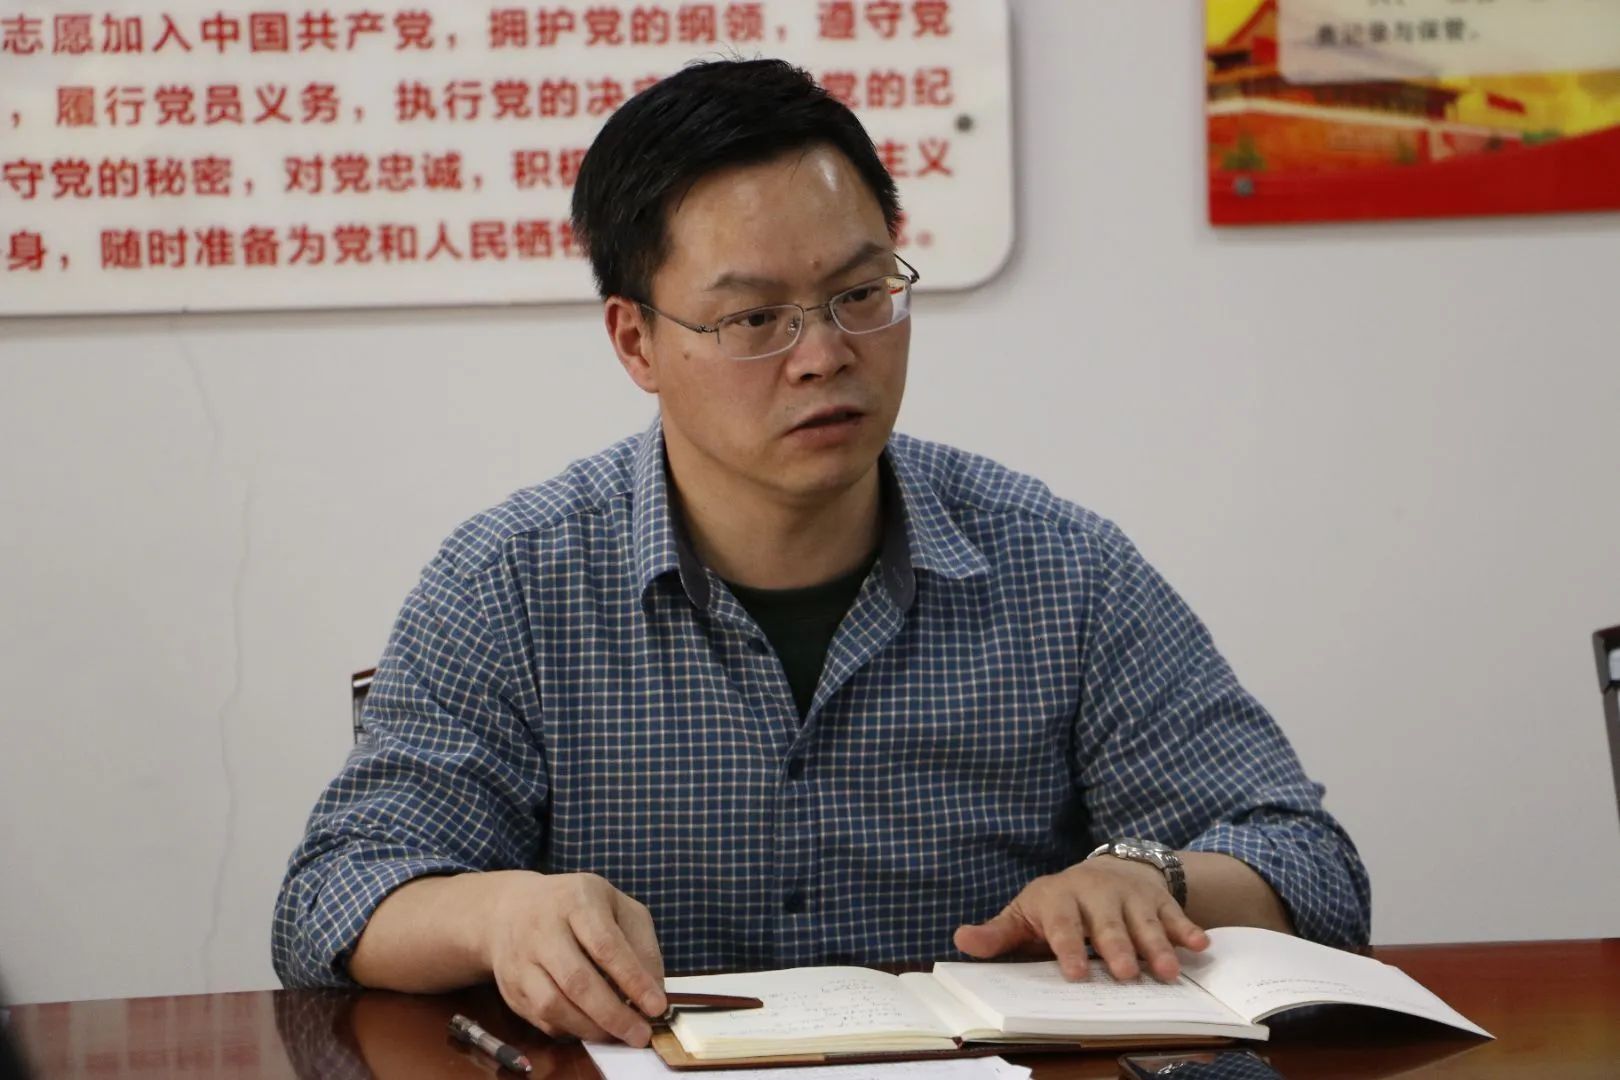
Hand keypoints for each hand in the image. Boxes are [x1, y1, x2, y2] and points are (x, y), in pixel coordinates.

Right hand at [481, 871, 666, 1045]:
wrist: (512, 908)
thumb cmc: (578, 908)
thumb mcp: (617, 907)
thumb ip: (641, 944)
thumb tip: (654, 990)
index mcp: (577, 900)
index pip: (606, 945)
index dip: (633, 980)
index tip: (657, 1007)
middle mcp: (543, 928)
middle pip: (577, 980)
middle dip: (613, 1015)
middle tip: (640, 1034)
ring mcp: (521, 959)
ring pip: (553, 1005)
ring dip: (591, 1028)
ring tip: (618, 1035)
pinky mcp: (510, 988)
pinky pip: (541, 1019)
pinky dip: (570, 1029)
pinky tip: (591, 1027)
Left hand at [953, 857, 1208, 982]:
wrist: (1105, 868)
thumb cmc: (1058, 904)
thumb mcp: (1025, 914)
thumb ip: (998, 933)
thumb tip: (961, 940)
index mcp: (1059, 897)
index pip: (1063, 924)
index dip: (1068, 947)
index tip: (1074, 973)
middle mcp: (1096, 892)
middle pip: (1107, 924)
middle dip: (1118, 948)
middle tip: (1126, 975)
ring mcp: (1130, 894)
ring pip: (1144, 922)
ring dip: (1157, 945)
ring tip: (1168, 972)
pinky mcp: (1157, 899)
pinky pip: (1174, 914)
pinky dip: (1188, 929)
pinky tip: (1201, 945)